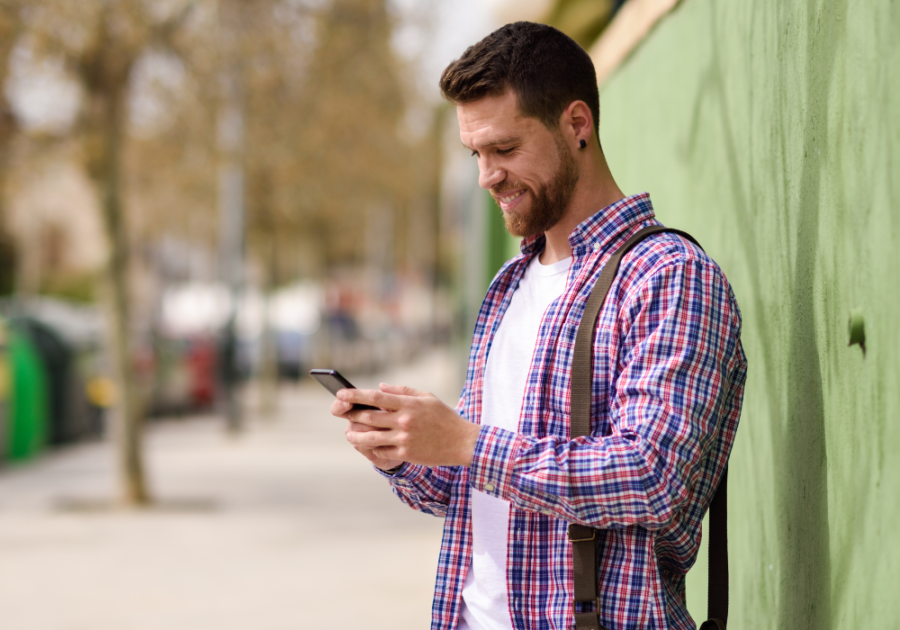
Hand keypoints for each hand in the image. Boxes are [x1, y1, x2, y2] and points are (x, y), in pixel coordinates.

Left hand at [336, 383, 479, 467]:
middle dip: (352, 414)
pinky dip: (373, 447)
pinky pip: (382, 451)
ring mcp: (404, 438)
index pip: (376, 397)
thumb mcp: (427, 397)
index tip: (340, 393)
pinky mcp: (407, 453)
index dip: (355, 395)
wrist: (462, 442)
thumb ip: (403, 391)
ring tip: (349, 433)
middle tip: (341, 412)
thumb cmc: (444, 417)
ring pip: (371, 437)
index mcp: (409, 404)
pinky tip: (369, 444)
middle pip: (369, 417)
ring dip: (356, 435)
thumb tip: (380, 387)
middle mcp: (404, 421)